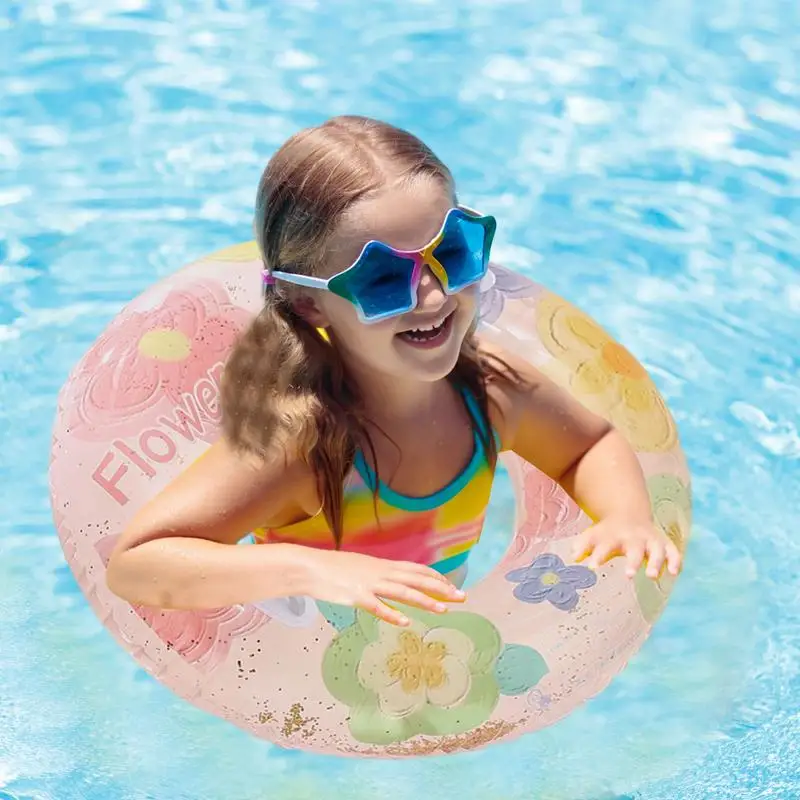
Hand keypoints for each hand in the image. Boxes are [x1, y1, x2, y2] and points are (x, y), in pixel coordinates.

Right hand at [305, 550, 465, 625]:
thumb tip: (394, 582)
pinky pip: (377, 606)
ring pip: (403, 592)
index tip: (452, 586)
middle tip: (461, 597)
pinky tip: (405, 622)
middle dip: (441, 588)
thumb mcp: (362, 567)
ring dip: (424, 600)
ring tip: (443, 609)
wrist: (311, 567)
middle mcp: (381, 572)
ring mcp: (369, 585)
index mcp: (383, 565)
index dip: (436, 578)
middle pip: (417, 579)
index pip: (417, 570)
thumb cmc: (335, 568)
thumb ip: (379, 575)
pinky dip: (392, 613)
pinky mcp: (356, 597)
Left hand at [572, 517, 681, 579]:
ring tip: (652, 576)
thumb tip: (572, 557)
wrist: (627, 513)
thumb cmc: (607, 532)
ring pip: (657, 550)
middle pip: (635, 550)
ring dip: (656, 562)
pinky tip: (675, 572)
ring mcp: (650, 540)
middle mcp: (634, 538)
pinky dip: (675, 560)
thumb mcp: (593, 536)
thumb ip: (582, 546)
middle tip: (628, 575)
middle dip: (633, 562)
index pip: (605, 547)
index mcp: (614, 537)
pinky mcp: (664, 543)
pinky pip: (673, 550)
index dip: (598, 556)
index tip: (592, 567)